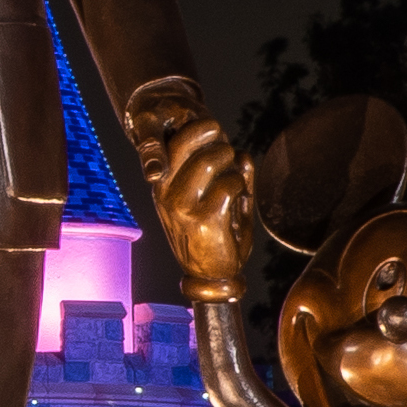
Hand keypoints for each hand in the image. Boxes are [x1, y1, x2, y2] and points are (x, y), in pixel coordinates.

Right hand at [125, 78, 253, 300]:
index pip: (172, 141)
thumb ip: (232, 174)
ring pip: (211, 160)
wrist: (211, 276)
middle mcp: (165, 192)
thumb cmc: (216, 233)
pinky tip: (240, 199)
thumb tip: (243, 154)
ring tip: (236, 179)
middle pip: (188, 142)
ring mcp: (182, 205)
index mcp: (163, 185)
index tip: (214, 132)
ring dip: (231, 164)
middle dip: (216, 142)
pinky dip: (240, 187)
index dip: (197, 130)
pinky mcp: (204, 218)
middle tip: (228, 154)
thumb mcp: (218, 198)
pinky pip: (229, 184)